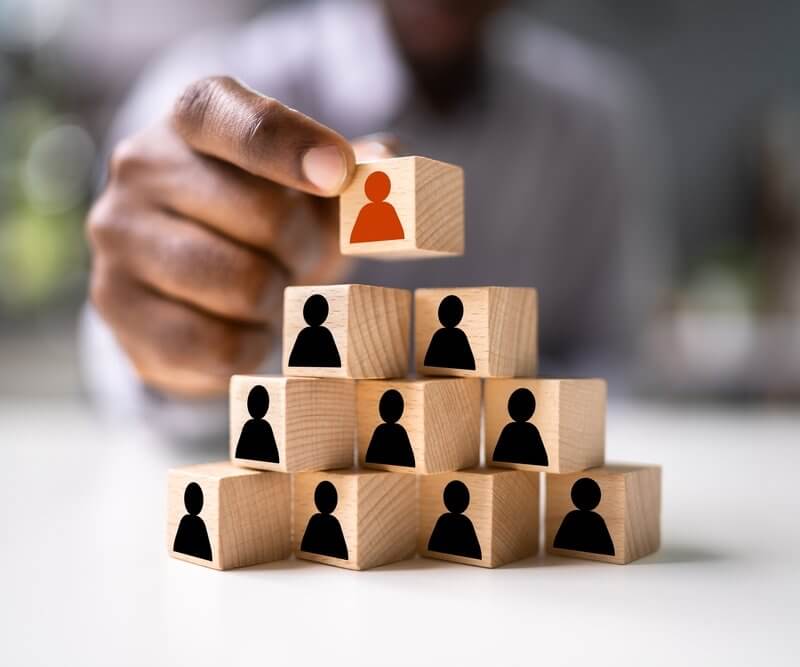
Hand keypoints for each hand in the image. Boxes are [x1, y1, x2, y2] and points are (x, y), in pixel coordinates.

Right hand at [87, 76, 390, 396]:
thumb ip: (355, 173)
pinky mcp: (114, 305)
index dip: (294, 149)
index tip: (339, 175)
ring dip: (275, 300)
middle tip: (296, 257)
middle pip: (266, 217)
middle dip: (303, 250)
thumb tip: (390, 161)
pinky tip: (240, 328)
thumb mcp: (313, 190)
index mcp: (195, 116)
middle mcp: (142, 165)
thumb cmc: (265, 221)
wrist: (191, 279)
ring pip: (243, 286)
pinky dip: (249, 346)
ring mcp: (118, 235)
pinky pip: (214, 344)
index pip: (242, 122)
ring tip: (262, 289)